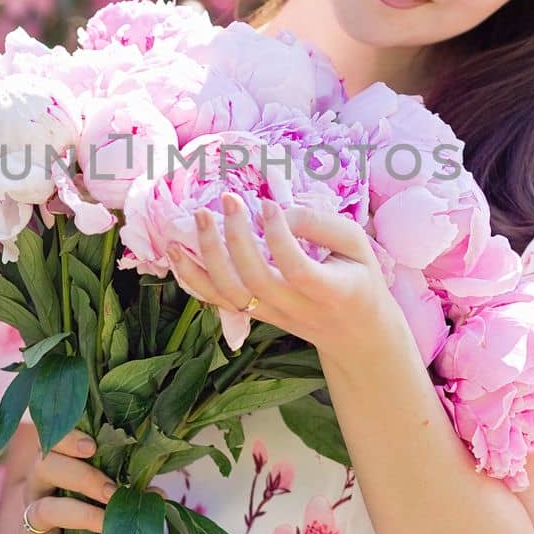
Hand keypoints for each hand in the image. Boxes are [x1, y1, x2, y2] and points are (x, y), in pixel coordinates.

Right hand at [0, 427, 117, 533]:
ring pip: (44, 509)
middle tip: (112, 491)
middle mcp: (36, 491)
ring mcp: (29, 524)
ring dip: (83, 514)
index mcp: (55, 469)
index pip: (52, 442)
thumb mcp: (103, 504)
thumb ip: (124, 492)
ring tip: (111, 524)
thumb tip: (155, 492)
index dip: (67, 439)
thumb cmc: (87, 528)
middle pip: (43, 467)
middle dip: (81, 476)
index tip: (93, 446)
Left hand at [166, 192, 397, 353]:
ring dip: (207, 254)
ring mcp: (273, 315)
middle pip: (255, 279)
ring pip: (230, 293)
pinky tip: (175, 251)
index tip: (269, 204)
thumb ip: (320, 224)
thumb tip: (274, 212)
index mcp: (331, 291)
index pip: (296, 268)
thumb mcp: (358, 246)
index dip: (279, 235)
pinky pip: (217, 300)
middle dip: (236, 236)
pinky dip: (191, 277)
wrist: (355, 334)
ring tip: (200, 216)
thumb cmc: (359, 279)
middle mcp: (297, 309)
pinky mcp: (255, 314)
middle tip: (229, 199)